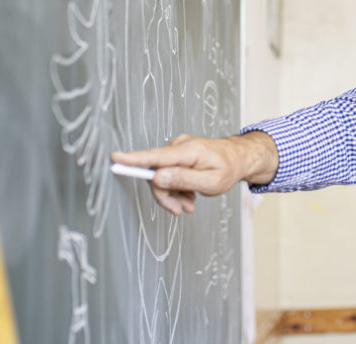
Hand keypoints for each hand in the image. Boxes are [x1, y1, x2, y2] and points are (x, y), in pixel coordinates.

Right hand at [111, 131, 277, 214]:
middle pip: (156, 173)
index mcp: (188, 151)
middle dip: (166, 194)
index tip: (115, 158)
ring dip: (173, 193)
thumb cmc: (228, 169)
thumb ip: (184, 180)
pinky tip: (188, 195)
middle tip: (180, 210)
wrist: (239, 158)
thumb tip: (158, 178)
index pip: (155, 156)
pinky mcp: (177, 153)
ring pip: (161, 176)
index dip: (133, 159)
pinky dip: (176, 187)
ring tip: (189, 203)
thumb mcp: (211, 182)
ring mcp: (178, 148)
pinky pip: (168, 173)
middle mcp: (179, 145)